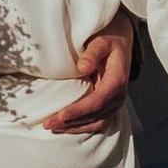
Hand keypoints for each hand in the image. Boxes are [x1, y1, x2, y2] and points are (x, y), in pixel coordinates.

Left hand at [42, 8, 132, 133]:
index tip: (61, 115)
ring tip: (51, 127)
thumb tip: (82, 67)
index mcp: (118, 79)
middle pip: (95, 115)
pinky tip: (63, 126)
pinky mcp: (108, 105)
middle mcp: (119, 95)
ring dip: (74, 127)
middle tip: (48, 123)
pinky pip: (96, 121)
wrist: (120, 41)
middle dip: (71, 122)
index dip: (80, 110)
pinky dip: (80, 126)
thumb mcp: (101, 40)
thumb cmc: (108, 39)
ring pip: (96, 122)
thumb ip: (92, 52)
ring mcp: (115, 102)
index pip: (99, 100)